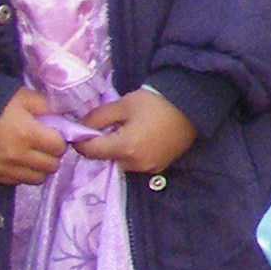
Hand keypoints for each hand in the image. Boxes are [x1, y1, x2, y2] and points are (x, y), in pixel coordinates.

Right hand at [0, 87, 68, 185]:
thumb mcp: (23, 96)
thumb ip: (47, 108)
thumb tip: (65, 119)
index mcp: (28, 134)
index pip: (59, 147)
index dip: (59, 139)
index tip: (53, 133)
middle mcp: (16, 156)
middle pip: (51, 166)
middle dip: (52, 155)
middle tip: (44, 144)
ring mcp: (2, 168)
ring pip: (36, 179)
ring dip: (38, 167)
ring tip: (31, 153)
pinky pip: (16, 181)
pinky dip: (21, 173)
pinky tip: (16, 159)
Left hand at [72, 85, 197, 174]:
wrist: (191, 104)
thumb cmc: (155, 102)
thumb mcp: (122, 105)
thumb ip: (97, 117)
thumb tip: (80, 127)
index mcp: (125, 147)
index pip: (91, 151)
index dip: (80, 142)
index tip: (79, 132)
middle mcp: (136, 163)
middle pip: (107, 159)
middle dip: (102, 145)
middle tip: (108, 128)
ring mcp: (149, 167)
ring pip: (122, 162)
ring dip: (118, 151)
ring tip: (127, 132)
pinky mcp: (160, 167)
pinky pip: (137, 164)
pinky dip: (133, 154)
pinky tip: (141, 138)